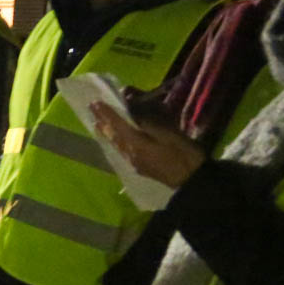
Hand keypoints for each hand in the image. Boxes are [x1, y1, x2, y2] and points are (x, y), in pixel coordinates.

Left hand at [88, 103, 205, 187]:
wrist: (192, 181)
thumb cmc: (183, 154)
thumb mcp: (169, 134)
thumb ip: (148, 123)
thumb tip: (132, 113)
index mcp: (136, 144)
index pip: (117, 126)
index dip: (107, 114)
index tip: (96, 103)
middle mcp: (130, 154)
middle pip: (113, 136)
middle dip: (102, 122)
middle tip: (92, 111)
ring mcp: (134, 163)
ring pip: (116, 145)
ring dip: (106, 133)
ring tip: (97, 125)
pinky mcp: (140, 168)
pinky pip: (121, 152)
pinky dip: (115, 142)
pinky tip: (115, 141)